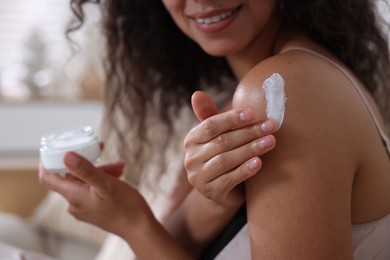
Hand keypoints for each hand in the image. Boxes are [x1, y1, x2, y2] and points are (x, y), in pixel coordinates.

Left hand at [39, 152, 150, 237]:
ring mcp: (84, 207)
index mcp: (74, 196)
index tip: (53, 149)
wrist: (139, 227)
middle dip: (88, 162)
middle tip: (100, 149)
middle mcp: (75, 203)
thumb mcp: (106, 184)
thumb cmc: (125, 207)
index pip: (48, 178)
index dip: (47, 162)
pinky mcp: (94, 209)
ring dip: (100, 171)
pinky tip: (118, 175)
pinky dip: (103, 180)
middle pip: (72, 176)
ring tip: (118, 167)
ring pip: (85, 181)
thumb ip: (85, 170)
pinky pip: (92, 189)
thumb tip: (66, 156)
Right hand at [184, 91, 276, 207]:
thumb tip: (197, 93)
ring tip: (270, 142)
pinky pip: (229, 180)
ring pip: (225, 160)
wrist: (223, 191)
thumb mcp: (216, 136)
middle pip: (221, 142)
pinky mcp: (211, 193)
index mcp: (192, 140)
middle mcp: (191, 159)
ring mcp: (199, 177)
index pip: (210, 126)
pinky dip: (245, 170)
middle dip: (248, 133)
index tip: (252, 114)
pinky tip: (259, 162)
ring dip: (250, 149)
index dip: (231, 119)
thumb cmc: (222, 155)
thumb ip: (211, 116)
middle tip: (271, 126)